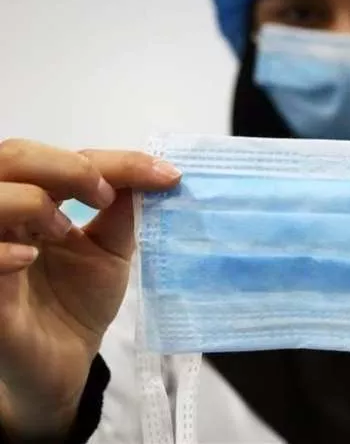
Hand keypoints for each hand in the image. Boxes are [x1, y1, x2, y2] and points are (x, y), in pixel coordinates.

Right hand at [0, 139, 180, 438]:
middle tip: (105, 195)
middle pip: (13, 155)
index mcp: (35, 200)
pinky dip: (1, 249)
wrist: (63, 361)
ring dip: (32, 201)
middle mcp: (4, 216)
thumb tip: (158, 173)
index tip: (166, 176)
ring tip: (63, 230)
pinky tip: (28, 258)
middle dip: (67, 166)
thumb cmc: (78, 301)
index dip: (116, 160)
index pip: (63, 156)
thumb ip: (125, 210)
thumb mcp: (111, 249)